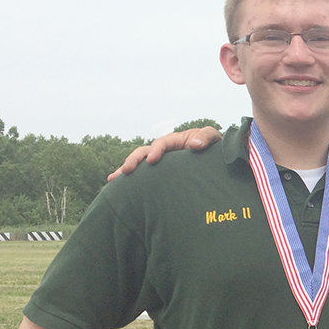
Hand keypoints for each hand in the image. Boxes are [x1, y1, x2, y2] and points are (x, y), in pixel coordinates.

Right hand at [107, 126, 221, 180]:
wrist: (216, 162)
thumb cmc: (214, 147)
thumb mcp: (213, 138)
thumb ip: (205, 137)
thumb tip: (194, 145)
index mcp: (174, 141)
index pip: (161, 143)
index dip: (155, 150)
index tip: (152, 160)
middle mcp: (163, 152)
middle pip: (143, 153)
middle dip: (133, 161)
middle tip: (126, 172)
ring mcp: (161, 164)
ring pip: (140, 166)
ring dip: (126, 172)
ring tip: (112, 180)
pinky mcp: (161, 177)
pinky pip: (145, 178)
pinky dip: (133, 183)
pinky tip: (120, 191)